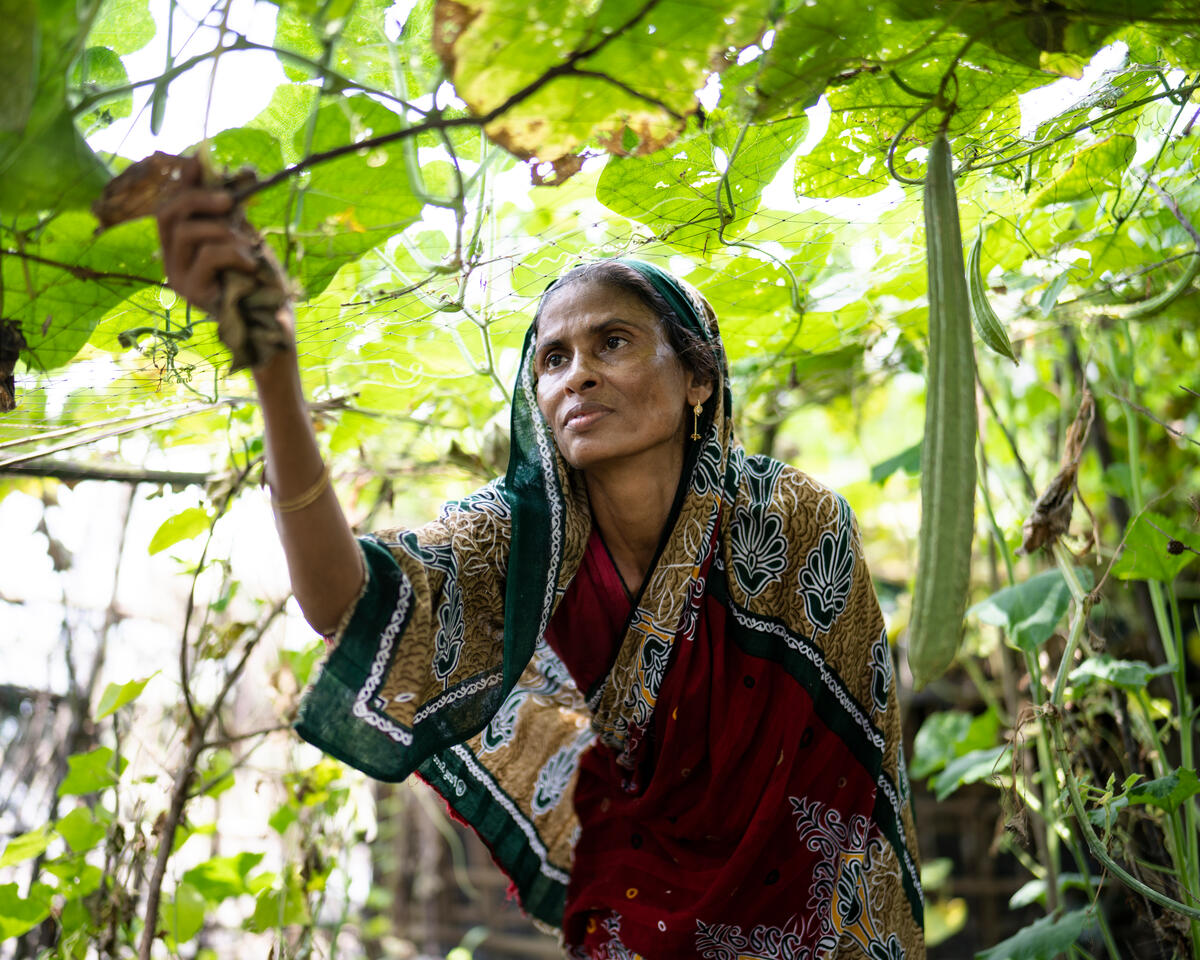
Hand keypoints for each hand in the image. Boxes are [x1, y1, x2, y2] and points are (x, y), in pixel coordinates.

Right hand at [154, 158, 256, 313]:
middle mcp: (170, 260)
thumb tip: (239, 171)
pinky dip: (233, 252)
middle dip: (198, 198)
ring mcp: (178, 277)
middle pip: (167, 213)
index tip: (202, 158)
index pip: (169, 205)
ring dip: (223, 230)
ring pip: (187, 232)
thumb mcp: (243, 236)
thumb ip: (232, 211)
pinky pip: (207, 255)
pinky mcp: (191, 292)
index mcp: (179, 245)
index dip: (183, 181)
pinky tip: (250, 264)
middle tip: (230, 200)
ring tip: (247, 246)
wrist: (272, 320)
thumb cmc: (258, 279)